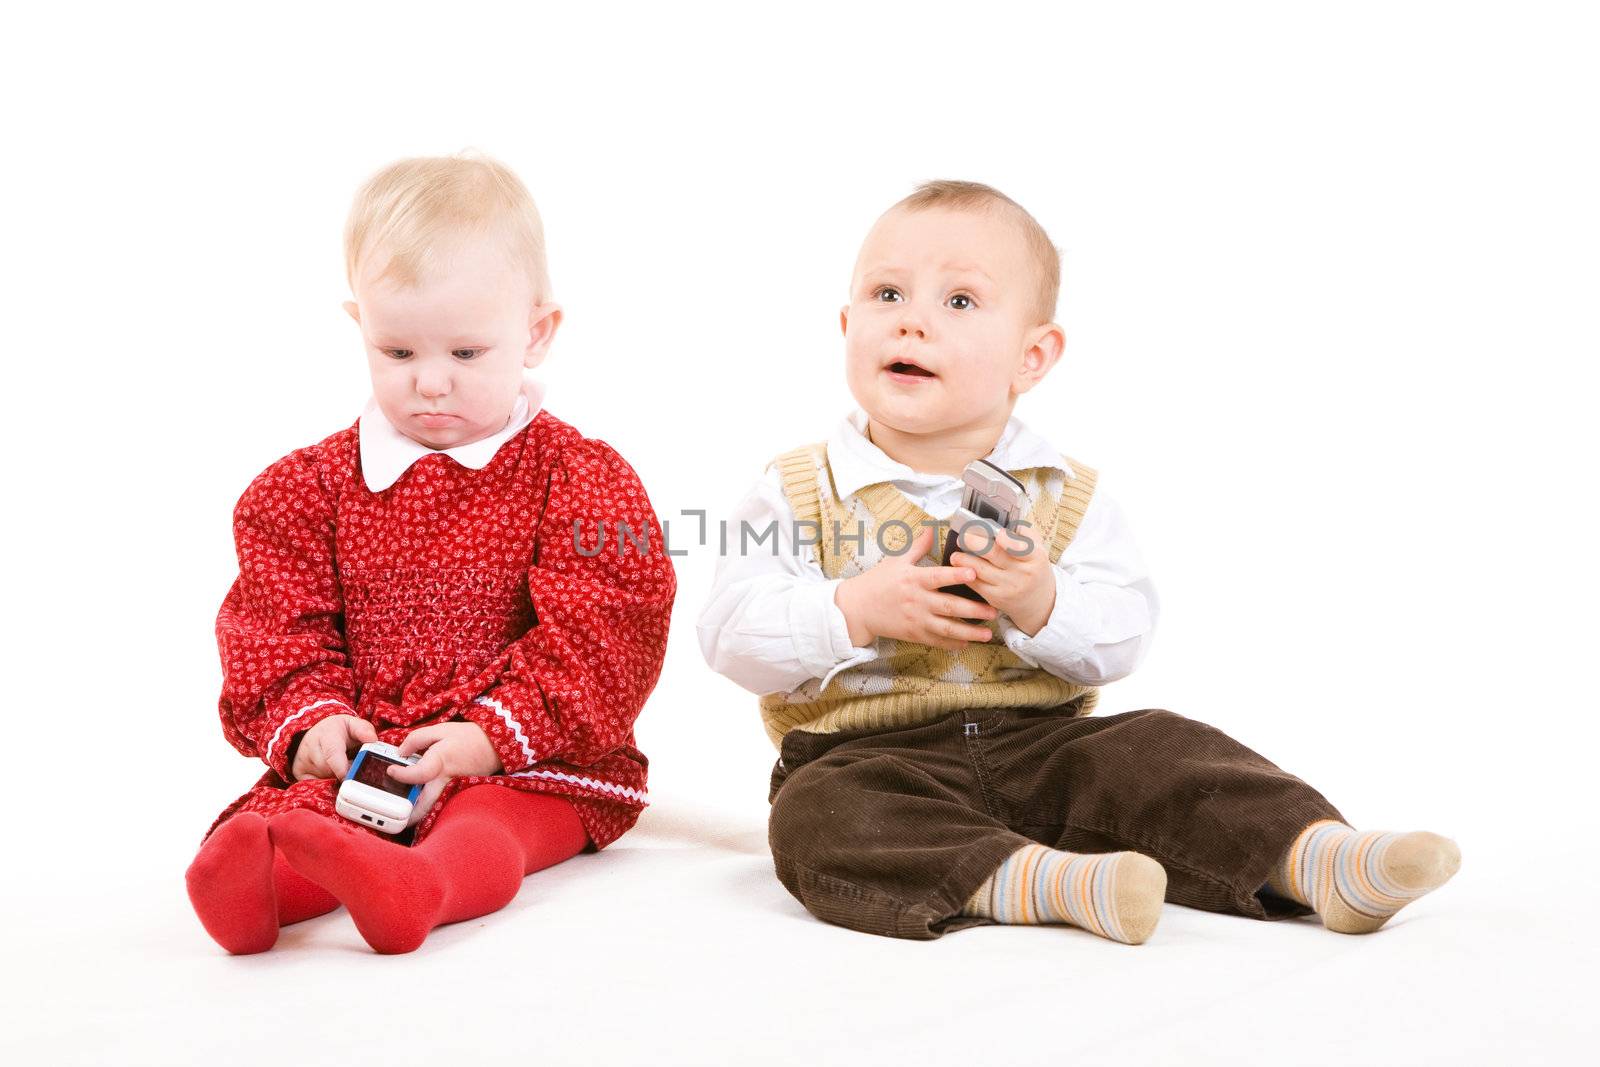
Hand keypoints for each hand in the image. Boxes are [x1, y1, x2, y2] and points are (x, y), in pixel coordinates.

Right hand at [290, 714, 377, 781]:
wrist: (315, 731)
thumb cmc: (337, 731)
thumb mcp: (352, 724)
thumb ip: (364, 730)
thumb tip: (372, 739)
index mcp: (326, 734)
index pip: (332, 754)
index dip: (342, 768)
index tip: (351, 776)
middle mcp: (310, 747)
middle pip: (328, 770)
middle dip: (342, 772)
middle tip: (350, 765)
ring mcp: (302, 760)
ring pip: (322, 779)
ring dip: (334, 777)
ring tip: (339, 766)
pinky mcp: (298, 772)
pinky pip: (313, 785)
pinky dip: (324, 783)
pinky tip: (329, 773)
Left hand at [391, 722, 503, 825]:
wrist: (495, 746)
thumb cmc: (468, 737)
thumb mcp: (440, 729)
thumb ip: (416, 739)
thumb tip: (400, 752)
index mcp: (439, 763)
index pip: (416, 776)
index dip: (400, 775)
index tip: (390, 771)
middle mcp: (445, 782)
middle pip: (423, 808)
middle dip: (405, 816)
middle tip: (391, 815)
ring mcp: (451, 791)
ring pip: (431, 811)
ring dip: (415, 815)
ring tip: (400, 813)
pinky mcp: (456, 794)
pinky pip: (438, 806)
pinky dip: (426, 809)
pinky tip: (416, 804)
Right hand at [834, 524, 998, 651]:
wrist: (858, 608)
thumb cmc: (878, 581)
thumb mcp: (897, 560)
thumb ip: (918, 546)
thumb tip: (932, 527)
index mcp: (914, 579)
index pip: (938, 577)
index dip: (956, 575)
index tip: (974, 573)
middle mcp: (917, 601)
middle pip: (949, 606)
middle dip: (973, 610)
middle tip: (993, 611)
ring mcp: (916, 620)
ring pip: (946, 629)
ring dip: (969, 632)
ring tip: (987, 634)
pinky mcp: (914, 634)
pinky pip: (936, 641)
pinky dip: (952, 644)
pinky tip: (967, 643)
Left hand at [949, 524, 1055, 636]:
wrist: (1038, 603)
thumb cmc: (1034, 569)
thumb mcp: (1038, 551)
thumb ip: (1025, 534)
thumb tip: (1006, 522)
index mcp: (1036, 558)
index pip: (1022, 548)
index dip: (1009, 541)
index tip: (997, 533)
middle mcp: (1023, 573)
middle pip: (995, 555)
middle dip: (975, 543)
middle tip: (963, 537)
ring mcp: (1009, 587)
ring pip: (981, 570)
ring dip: (964, 560)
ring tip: (956, 555)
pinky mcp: (996, 598)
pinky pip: (976, 584)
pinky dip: (965, 574)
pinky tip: (960, 567)